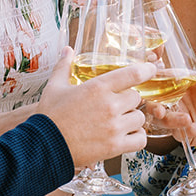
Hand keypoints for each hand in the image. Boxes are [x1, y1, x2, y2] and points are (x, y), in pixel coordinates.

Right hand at [39, 48, 152, 168]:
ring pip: (140, 118)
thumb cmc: (49, 116)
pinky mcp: (115, 146)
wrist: (43, 146)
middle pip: (136, 97)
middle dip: (129, 100)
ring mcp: (114, 127)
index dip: (147, 70)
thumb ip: (64, 66)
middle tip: (117, 104)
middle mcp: (110, 105)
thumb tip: (67, 49)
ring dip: (132, 118)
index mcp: (98, 87)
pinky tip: (126, 135)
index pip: (134, 74)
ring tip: (119, 121)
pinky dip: (137, 137)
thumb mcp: (55, 86)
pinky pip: (140, 139)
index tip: (151, 69)